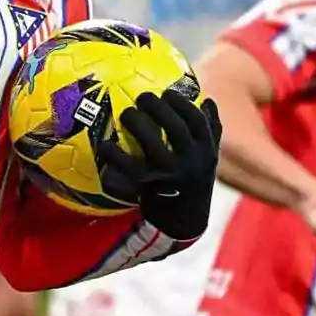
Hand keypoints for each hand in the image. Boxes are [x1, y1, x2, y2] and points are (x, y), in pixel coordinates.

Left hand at [97, 91, 221, 241]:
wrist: (183, 223)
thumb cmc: (192, 182)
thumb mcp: (208, 159)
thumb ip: (211, 131)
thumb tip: (209, 101)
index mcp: (207, 153)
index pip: (197, 121)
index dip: (181, 103)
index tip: (167, 93)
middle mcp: (192, 163)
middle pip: (175, 127)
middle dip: (156, 107)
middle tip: (143, 98)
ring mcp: (170, 176)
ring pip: (152, 143)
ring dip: (137, 123)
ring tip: (127, 113)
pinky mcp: (148, 187)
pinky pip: (128, 167)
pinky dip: (114, 154)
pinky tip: (105, 144)